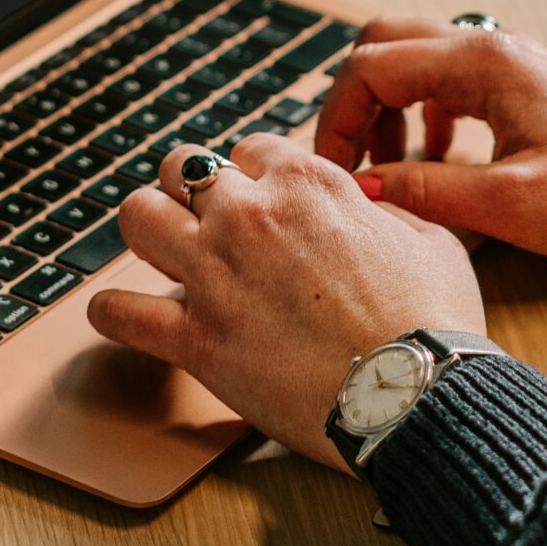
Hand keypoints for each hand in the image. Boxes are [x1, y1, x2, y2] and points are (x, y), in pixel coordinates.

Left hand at [85, 136, 484, 473]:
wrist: (418, 396)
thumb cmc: (433, 322)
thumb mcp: (430, 239)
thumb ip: (387, 209)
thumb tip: (368, 204)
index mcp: (307, 182)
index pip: (252, 149)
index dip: (257, 175)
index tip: (262, 199)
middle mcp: (250, 217)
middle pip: (182, 166)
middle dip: (189, 187)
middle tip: (202, 216)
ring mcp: (216, 275)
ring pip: (137, 217)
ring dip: (146, 228)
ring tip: (157, 247)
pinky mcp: (196, 340)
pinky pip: (121, 314)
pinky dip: (113, 313)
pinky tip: (116, 314)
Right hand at [313, 18, 546, 267]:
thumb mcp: (511, 206)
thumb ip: (427, 192)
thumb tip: (363, 188)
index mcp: (483, 63)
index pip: (371, 68)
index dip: (338, 121)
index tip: (335, 173)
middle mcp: (491, 48)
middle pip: (385, 45)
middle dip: (354, 102)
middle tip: (352, 162)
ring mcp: (508, 64)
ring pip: (415, 61)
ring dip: (389, 109)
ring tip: (393, 169)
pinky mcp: (522, 87)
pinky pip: (449, 83)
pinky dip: (424, 116)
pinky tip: (438, 163)